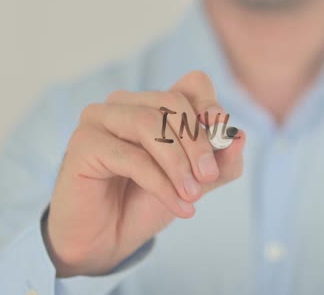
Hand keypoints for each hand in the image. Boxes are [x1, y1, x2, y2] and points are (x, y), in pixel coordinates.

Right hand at [42, 71, 245, 276]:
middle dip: (198, 142)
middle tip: (209, 177)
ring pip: (149, 125)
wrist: (107, 239)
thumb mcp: (195, 182)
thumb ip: (220, 162)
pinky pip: (131, 156)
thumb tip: (240, 138)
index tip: (224, 141)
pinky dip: (161, 183)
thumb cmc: (147, 202)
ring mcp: (100, 118)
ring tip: (194, 195)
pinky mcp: (83, 143)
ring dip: (178, 164)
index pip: (192, 84)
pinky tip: (179, 206)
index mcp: (153, 102)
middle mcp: (125, 102)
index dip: (212, 107)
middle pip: (173, 102)